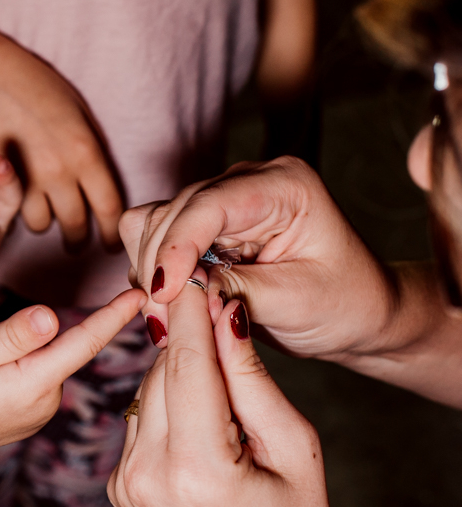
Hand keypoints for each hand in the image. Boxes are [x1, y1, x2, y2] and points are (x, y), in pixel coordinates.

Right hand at [0, 45, 122, 247]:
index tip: (109, 244)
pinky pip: (8, 209)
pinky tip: (13, 192)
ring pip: (39, 224)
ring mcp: (22, 181)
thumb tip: (98, 187)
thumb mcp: (78, 114)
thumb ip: (89, 153)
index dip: (110, 234)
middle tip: (74, 242)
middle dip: (76, 239)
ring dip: (42, 219)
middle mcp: (57, 173)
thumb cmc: (34, 85)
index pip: (108, 210)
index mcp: (85, 154)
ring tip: (39, 207)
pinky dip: (13, 207)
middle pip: (74, 226)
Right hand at [0, 289, 145, 459]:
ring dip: (30, 350)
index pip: (85, 343)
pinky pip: (40, 377)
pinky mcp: (31, 413)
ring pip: (50, 362)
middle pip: (65, 349)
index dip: (114, 315)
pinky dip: (27, 365)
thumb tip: (52, 315)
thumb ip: (14, 334)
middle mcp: (48, 400)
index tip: (141, 293)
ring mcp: (41, 410)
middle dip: (49, 331)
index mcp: (36, 382)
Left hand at [108, 275, 329, 506]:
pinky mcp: (118, 485)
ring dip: (179, 374)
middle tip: (219, 314)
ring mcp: (125, 483)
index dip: (191, 313)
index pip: (186, 365)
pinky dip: (167, 406)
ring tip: (223, 391)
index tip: (197, 272)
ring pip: (146, 391)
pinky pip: (140, 419)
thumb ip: (252, 380)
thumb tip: (224, 313)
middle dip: (190, 341)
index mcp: (197, 469)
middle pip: (162, 373)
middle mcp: (147, 475)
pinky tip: (201, 421)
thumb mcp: (294, 451)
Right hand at [119, 156, 403, 360]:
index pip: (210, 204)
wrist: (356, 315)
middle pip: (172, 212)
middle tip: (162, 324)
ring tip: (166, 320)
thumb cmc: (345, 304)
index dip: (177, 246)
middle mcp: (245, 182)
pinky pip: (153, 237)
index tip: (164, 293)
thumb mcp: (299, 301)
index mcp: (283, 185)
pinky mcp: (202, 225)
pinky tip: (170, 305)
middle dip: (159, 267)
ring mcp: (220, 200)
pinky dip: (153, 272)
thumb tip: (179, 289)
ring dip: (151, 271)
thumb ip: (238, 289)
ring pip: (153, 223)